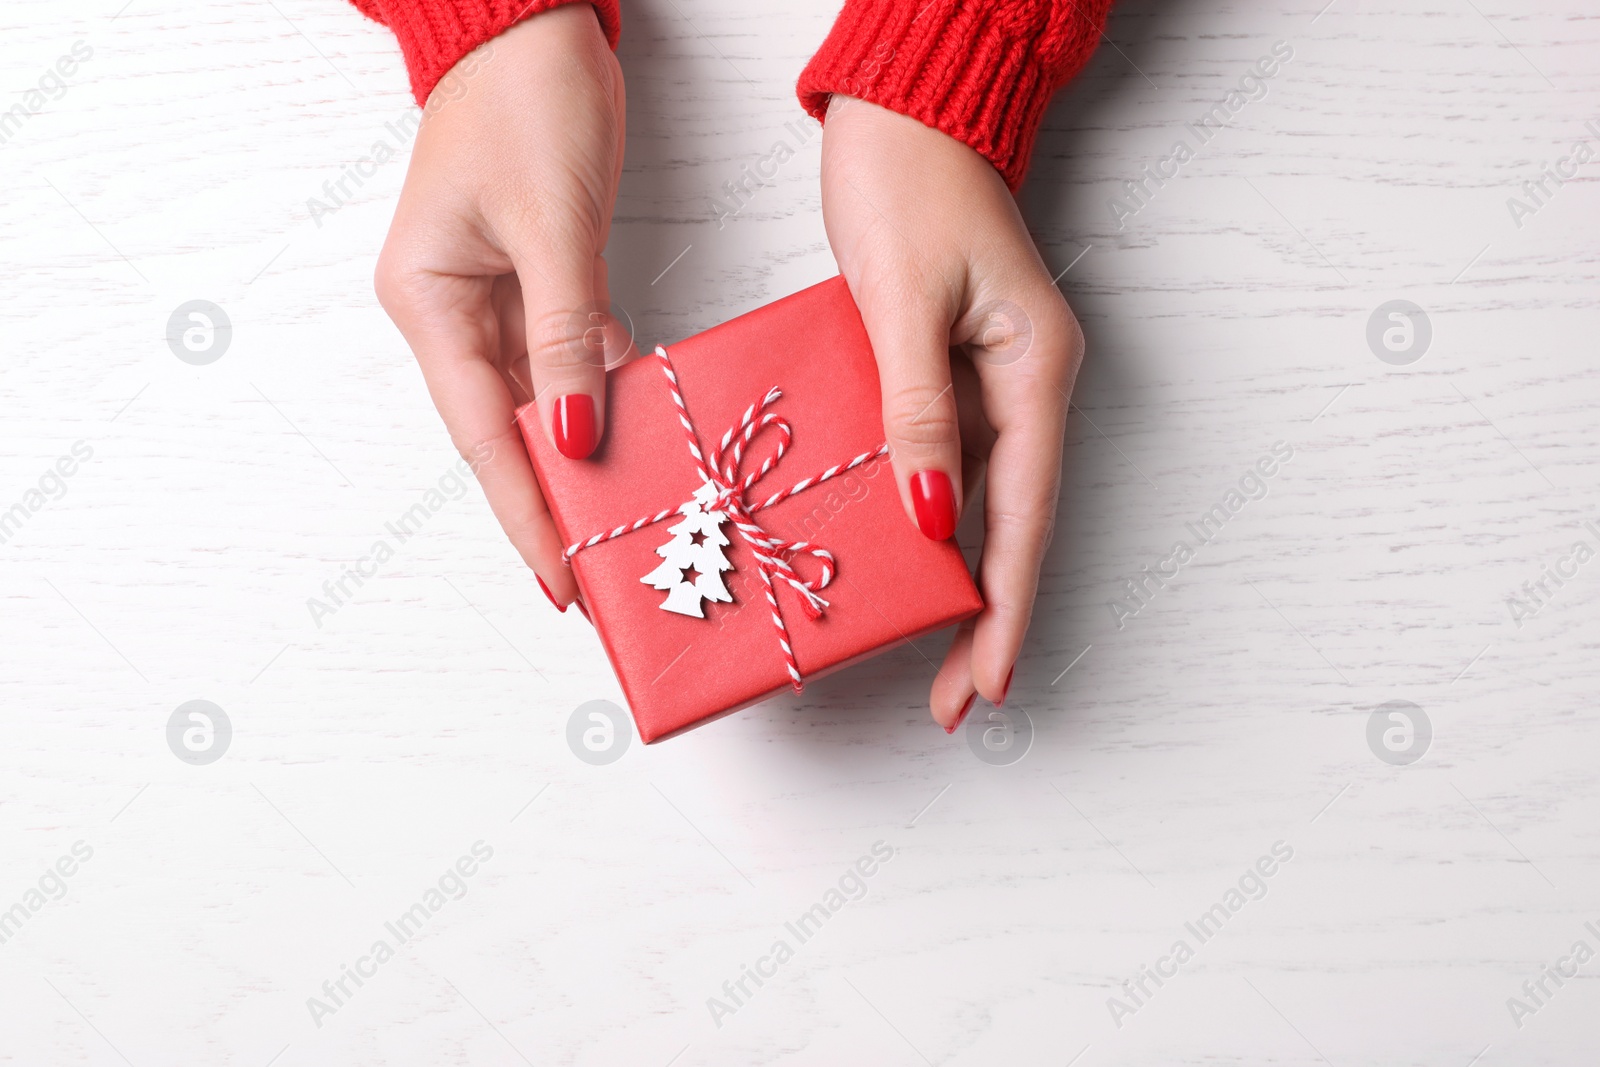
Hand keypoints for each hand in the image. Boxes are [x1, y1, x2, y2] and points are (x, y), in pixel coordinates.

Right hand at [374, 5, 629, 608]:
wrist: (533, 21)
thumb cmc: (525, 100)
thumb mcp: (551, 228)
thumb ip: (563, 341)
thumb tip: (570, 441)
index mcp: (427, 301)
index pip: (481, 434)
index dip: (523, 512)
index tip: (559, 580)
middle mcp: (449, 310)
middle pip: (504, 430)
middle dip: (553, 501)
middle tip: (600, 575)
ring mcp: (490, 298)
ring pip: (538, 402)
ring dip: (581, 457)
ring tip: (623, 522)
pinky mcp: (533, 280)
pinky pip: (565, 358)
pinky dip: (600, 395)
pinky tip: (638, 433)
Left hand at [820, 97, 1084, 730]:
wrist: (901, 113)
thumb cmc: (908, 184)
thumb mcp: (902, 302)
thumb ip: (917, 413)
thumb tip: (932, 517)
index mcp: (1034, 369)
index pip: (1024, 514)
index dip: (1007, 608)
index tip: (990, 680)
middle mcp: (1023, 383)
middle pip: (1008, 523)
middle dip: (982, 616)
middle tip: (952, 699)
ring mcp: (987, 379)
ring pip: (973, 499)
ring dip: (947, 574)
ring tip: (918, 650)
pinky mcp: (946, 367)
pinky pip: (935, 457)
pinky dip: (915, 511)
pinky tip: (888, 554)